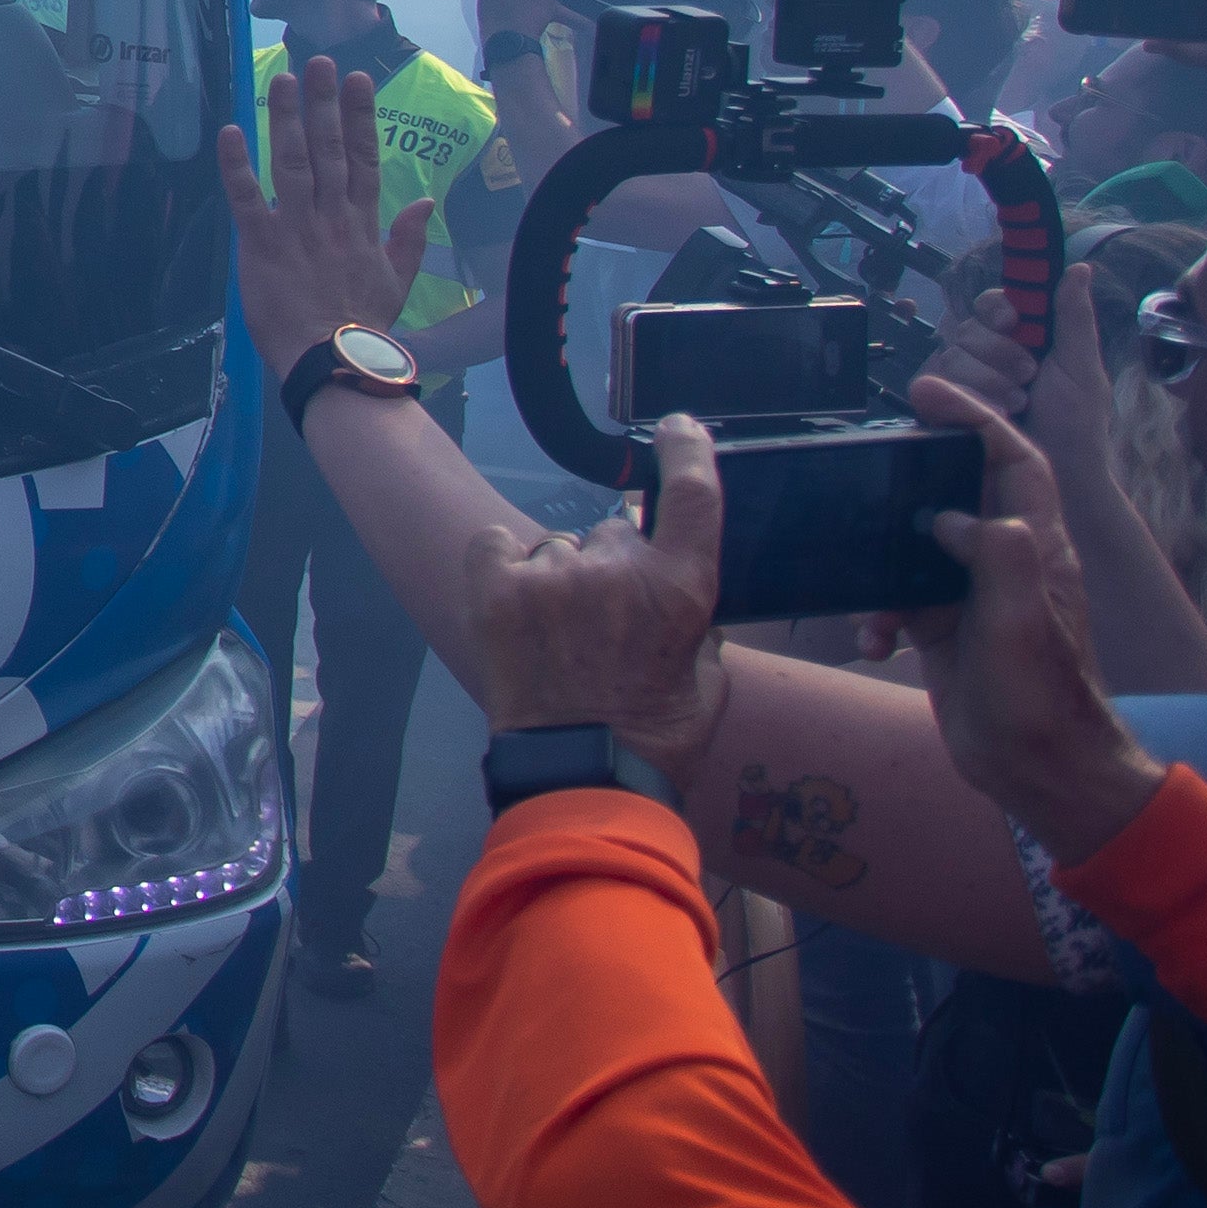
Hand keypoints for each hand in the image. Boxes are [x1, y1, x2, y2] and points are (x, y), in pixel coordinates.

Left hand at [216, 57, 428, 363]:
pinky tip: (231, 133)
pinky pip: (247, 198)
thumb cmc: (362, 324)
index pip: (366, 158)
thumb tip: (428, 200)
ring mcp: (297, 227)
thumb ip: (410, 238)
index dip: (362, 117)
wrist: (334, 360)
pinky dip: (237, 166)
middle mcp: (332, 215)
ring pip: (292, 162)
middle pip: (330, 149)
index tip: (358, 81)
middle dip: (323, 103)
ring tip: (282, 79)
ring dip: (285, 119)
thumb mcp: (399, 281)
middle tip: (317, 61)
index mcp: (363, 223)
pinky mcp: (262, 245)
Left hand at [450, 417, 735, 766]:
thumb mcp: (708, 677)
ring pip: (558, 549)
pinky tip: (516, 608)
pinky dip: (505, 568)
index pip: (692, 492)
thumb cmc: (654, 737)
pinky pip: (499, 547)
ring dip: (558, 579)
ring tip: (559, 638)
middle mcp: (621, 570)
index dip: (686, 450)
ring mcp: (556, 576)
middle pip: (614, 532)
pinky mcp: (499, 589)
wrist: (582, 778)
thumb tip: (681, 593)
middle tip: (602, 624)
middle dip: (611, 567)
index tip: (678, 429)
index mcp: (684, 588)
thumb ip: (698, 621)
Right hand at [895, 378, 1160, 861]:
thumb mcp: (1021, 624)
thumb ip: (1001, 558)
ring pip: (919, 545)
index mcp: (1035, 547)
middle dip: (916, 469)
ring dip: (882, 556)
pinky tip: (870, 641)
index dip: (976, 419)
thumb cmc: (1041, 698)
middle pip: (961, 488)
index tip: (927, 394)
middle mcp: (1006, 560)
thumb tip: (953, 515)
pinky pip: (900, 600)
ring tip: (854, 566)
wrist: (1037, 769)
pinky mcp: (945, 629)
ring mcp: (973, 594)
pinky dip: (877, 614)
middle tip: (869, 452)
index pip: (1013, 461)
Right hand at [920, 250, 1110, 484]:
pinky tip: (990, 412)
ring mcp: (962, 381)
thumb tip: (1079, 267)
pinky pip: (932, 383)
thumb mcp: (1082, 365)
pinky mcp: (941, 406)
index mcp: (1020, 338)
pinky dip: (965, 395)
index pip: (991, 303)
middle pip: (967, 327)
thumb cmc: (1078, 423)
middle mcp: (986, 355)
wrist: (1062, 474)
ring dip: (987, 378)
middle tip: (1029, 377)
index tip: (1012, 320)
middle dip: (999, 352)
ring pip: (950, 355)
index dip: (996, 307)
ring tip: (1017, 403)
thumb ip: (1074, 317)